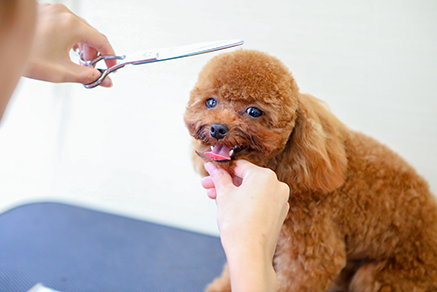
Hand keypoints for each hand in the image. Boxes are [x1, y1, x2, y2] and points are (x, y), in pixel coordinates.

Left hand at [23, 3, 115, 86]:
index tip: (111, 67)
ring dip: (81, 45)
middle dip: (94, 53)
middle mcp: (64, 14)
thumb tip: (102, 79)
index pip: (101, 41)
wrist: (3, 48)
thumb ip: (87, 76)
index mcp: (72, 25)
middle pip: (90, 34)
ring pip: (77, 28)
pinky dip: (69, 38)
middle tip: (91, 68)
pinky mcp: (44, 13)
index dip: (109, 57)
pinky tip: (63, 50)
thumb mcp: (62, 72)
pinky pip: (64, 25)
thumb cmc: (26, 56)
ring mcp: (53, 12)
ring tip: (75, 61)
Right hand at [202, 160, 289, 291]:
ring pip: (252, 191)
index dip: (222, 169)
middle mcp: (277, 185)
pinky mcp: (279, 214)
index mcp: (265, 176)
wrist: (250, 254)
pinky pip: (260, 202)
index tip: (210, 172)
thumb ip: (219, 177)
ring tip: (215, 199)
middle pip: (246, 179)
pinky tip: (229, 208)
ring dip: (233, 193)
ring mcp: (280, 200)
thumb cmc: (237, 224)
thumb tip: (212, 166)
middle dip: (225, 183)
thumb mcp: (224, 195)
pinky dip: (246, 203)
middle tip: (208, 187)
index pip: (239, 166)